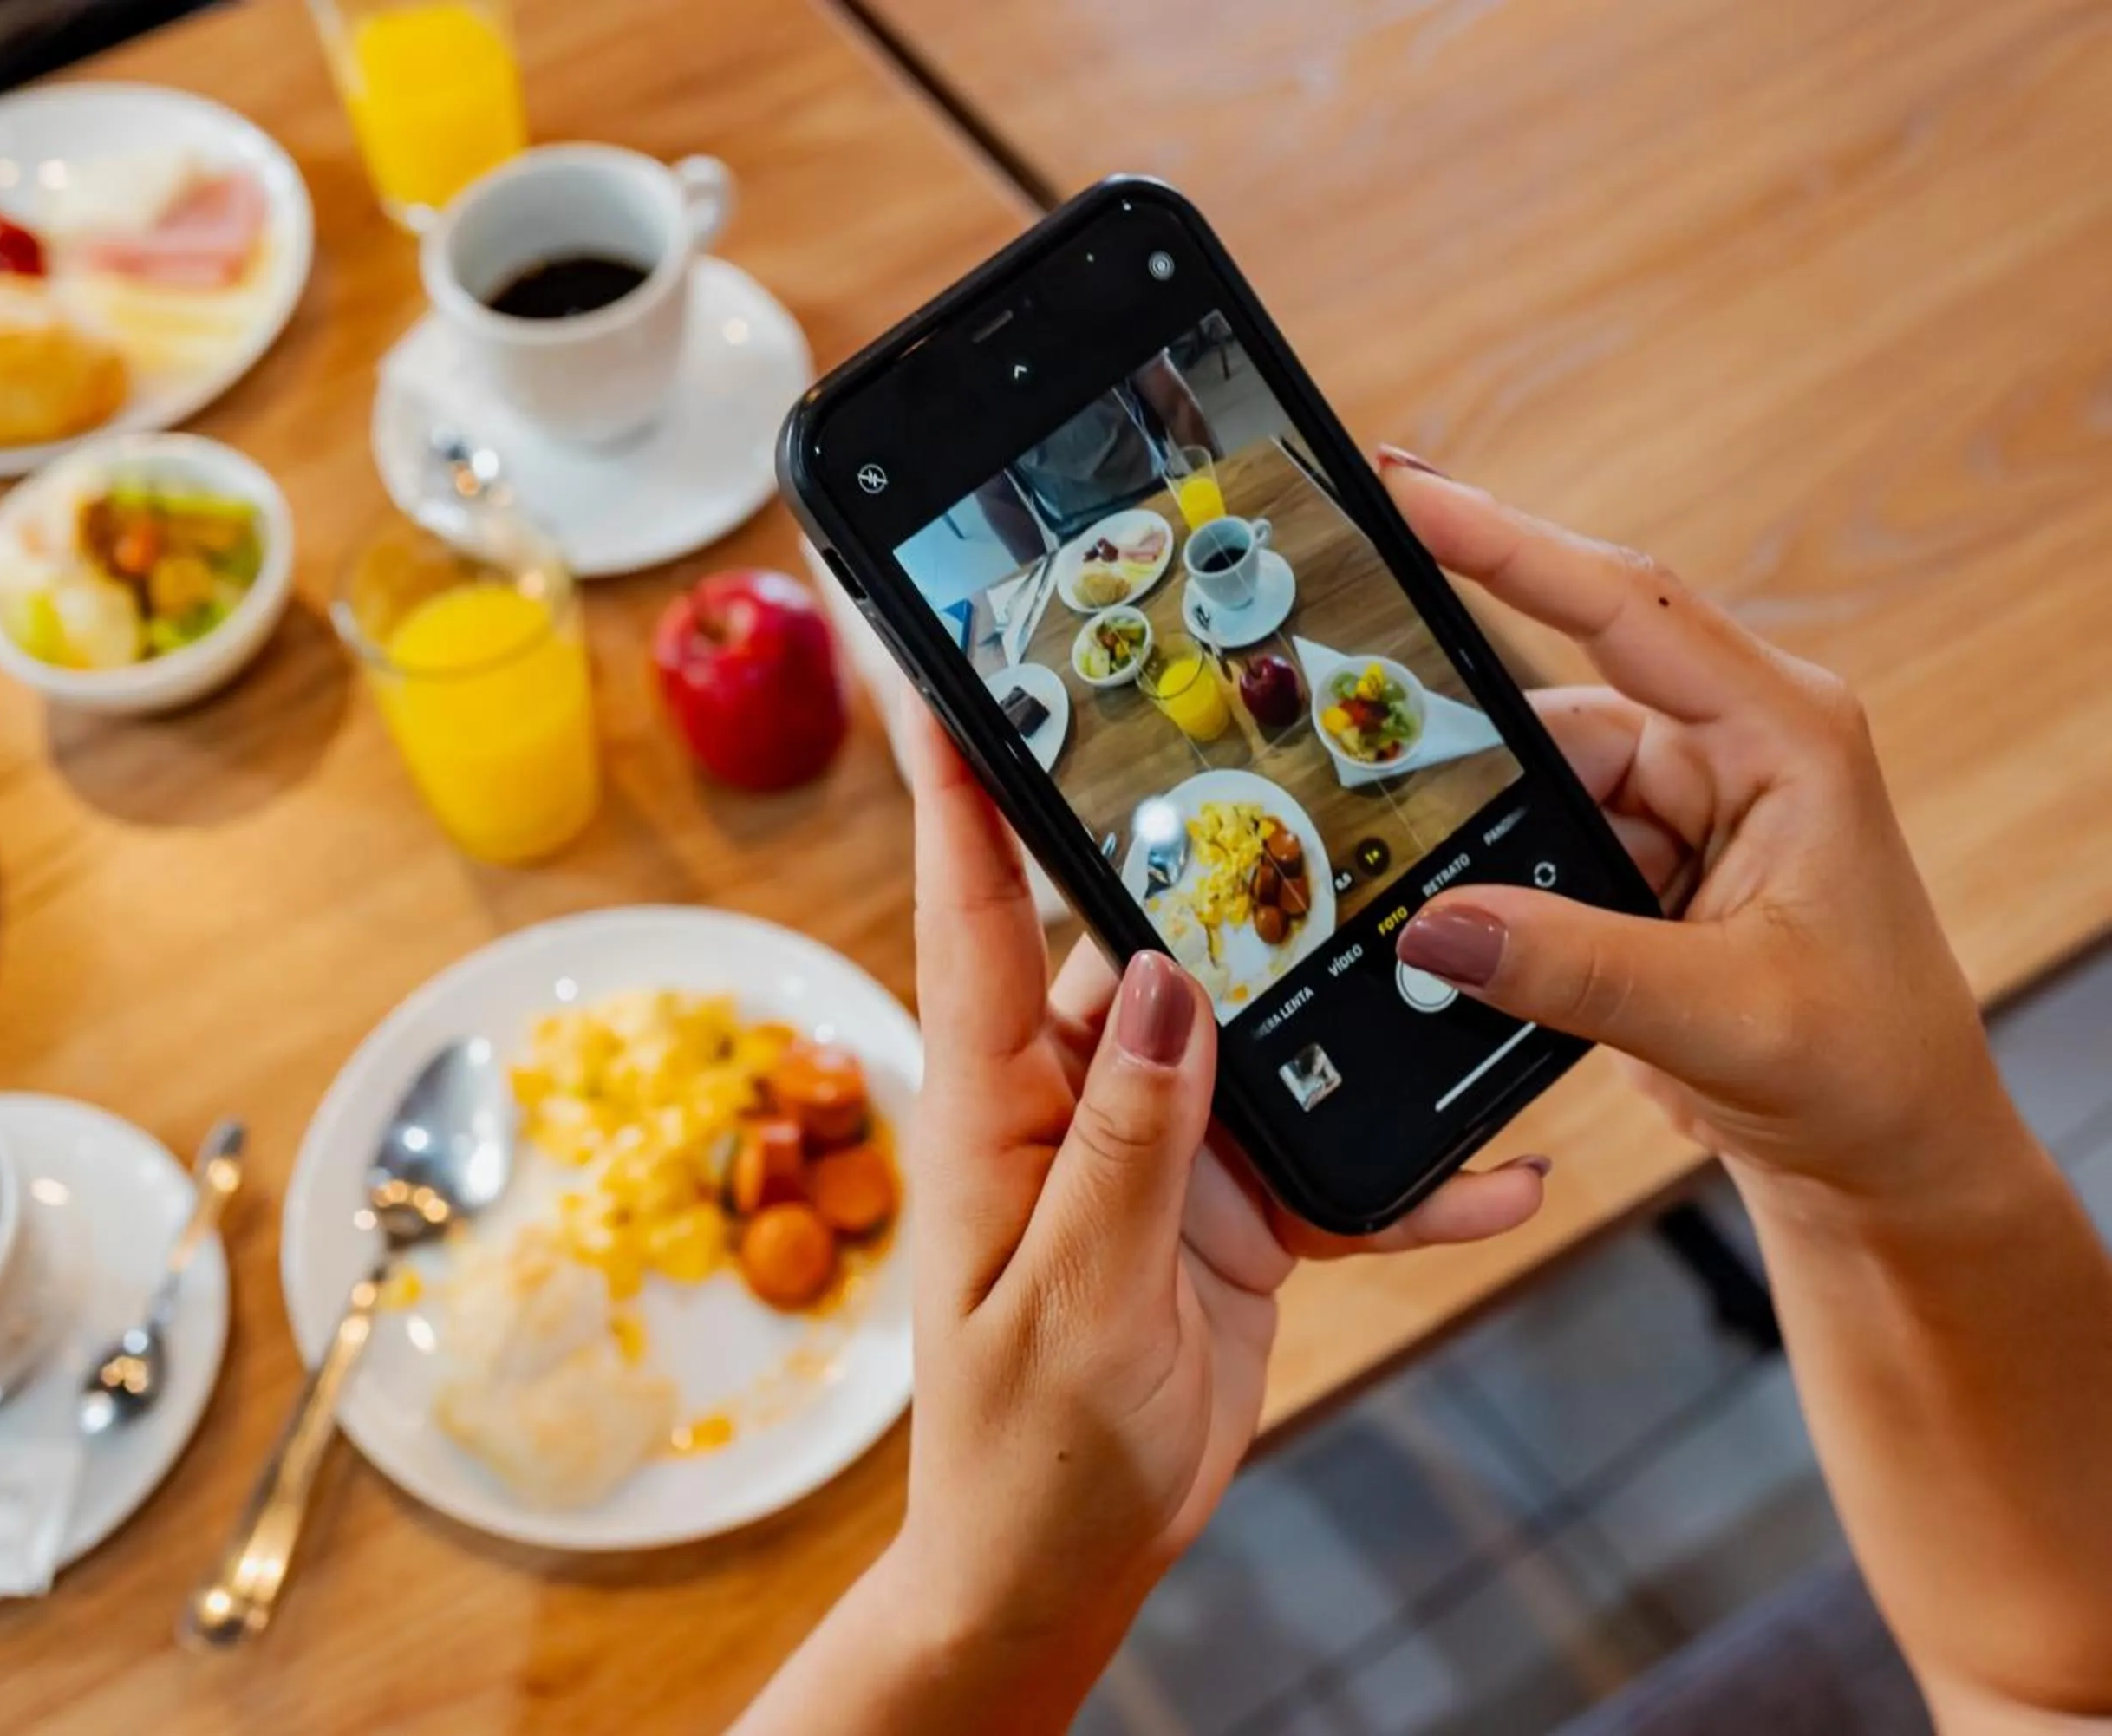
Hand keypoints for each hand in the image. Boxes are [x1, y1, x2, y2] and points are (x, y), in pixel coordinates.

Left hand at [887, 691, 1544, 1680]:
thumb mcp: (1075, 1298)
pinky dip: (1403, 1179)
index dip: (962, 796)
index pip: (976, 922)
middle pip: (1145, 952)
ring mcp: (1157, 1153)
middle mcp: (1072, 1105)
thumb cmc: (1026, 1453)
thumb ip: (1127, 1139)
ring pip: (1258, 1043)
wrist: (1066, 1567)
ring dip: (1342, 1018)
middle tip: (1295, 768)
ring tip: (1443, 958)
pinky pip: (1325, 1170)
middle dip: (1220, 871)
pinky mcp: (1227, 1211)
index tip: (946, 681)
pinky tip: (1492, 1174)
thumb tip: (1163, 982)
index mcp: (996, 1110)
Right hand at [1380, 452, 2011, 1190]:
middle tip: (1346, 747)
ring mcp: (1677, 810)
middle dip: (1458, 748)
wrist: (1890, 1164)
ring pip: (1524, 790)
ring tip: (1415, 895)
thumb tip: (1431, 928)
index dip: (1507, 541)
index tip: (1404, 489)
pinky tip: (1453, 935)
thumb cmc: (1872, 1073)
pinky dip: (1485, 893)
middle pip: (1549, 707)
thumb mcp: (1729, 1018)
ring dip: (1476, 846)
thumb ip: (1575, 970)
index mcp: (1783, 734)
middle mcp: (1727, 750)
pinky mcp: (1635, 872)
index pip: (1625, 605)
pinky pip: (1526, 852)